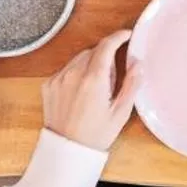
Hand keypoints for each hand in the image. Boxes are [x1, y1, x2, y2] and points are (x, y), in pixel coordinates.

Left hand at [41, 31, 139, 150]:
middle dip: (105, 56)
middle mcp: (73, 74)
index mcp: (93, 80)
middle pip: (93, 51)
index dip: (118, 37)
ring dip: (90, 64)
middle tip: (112, 77)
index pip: (106, 46)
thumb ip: (131, 84)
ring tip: (96, 88)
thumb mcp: (120, 112)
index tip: (126, 35)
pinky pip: (66, 69)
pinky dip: (76, 73)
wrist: (67, 151)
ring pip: (78, 58)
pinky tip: (81, 92)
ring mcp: (58, 79)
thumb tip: (138, 63)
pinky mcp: (48, 85)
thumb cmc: (96, 134)